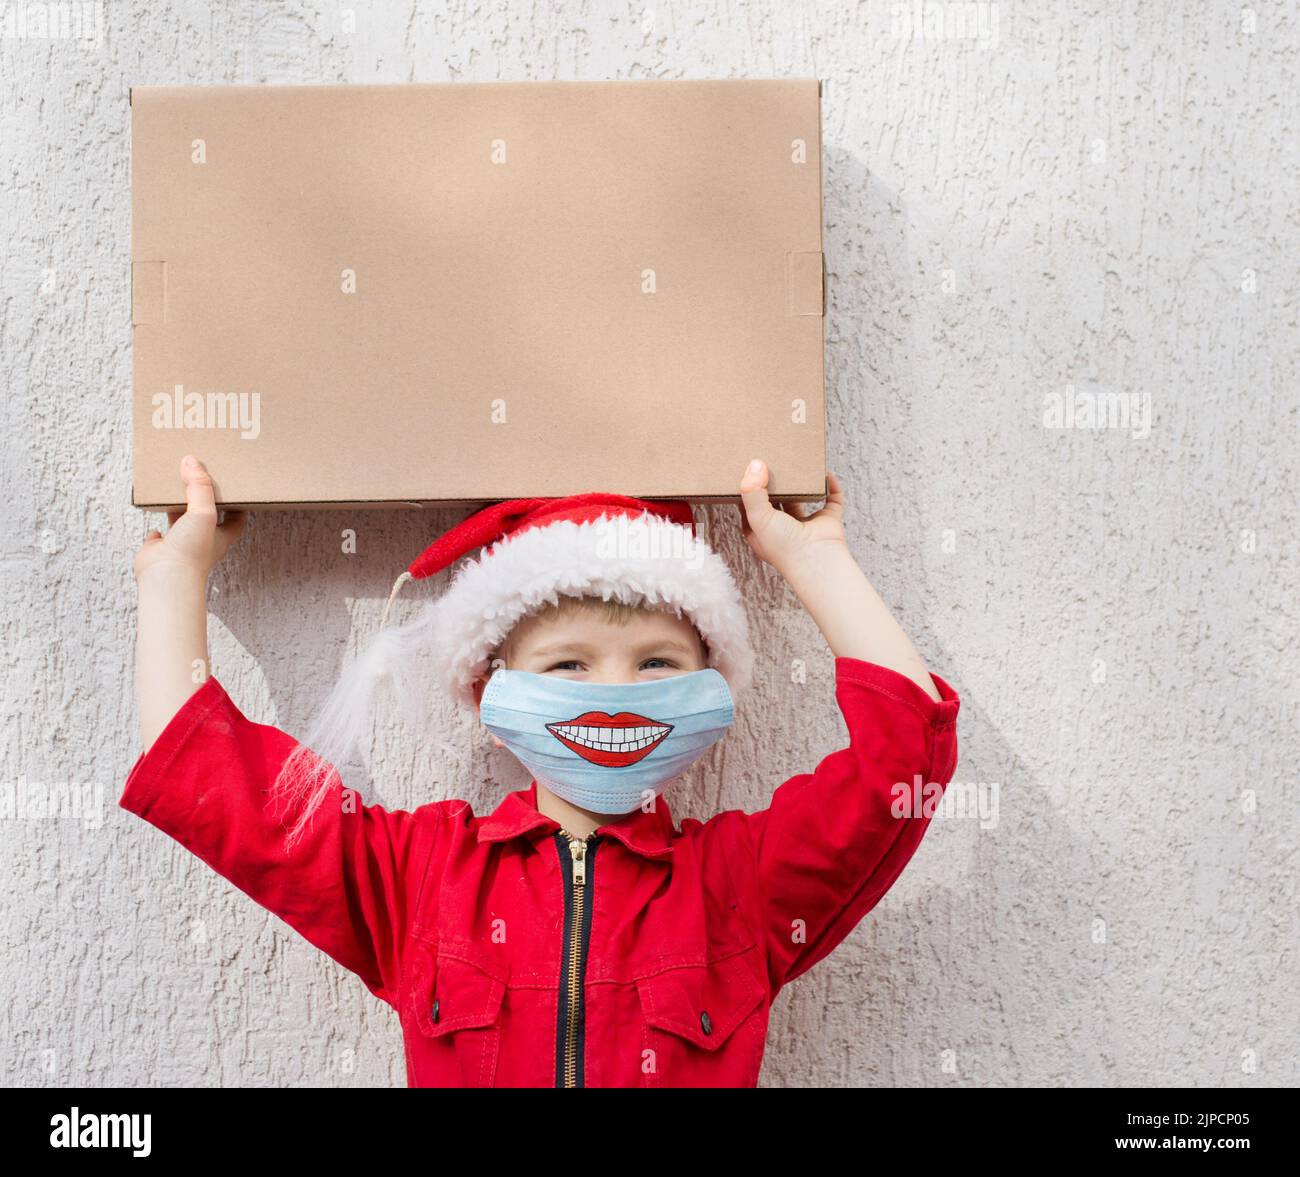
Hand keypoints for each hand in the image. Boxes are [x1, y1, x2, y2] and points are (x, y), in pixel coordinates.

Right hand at [133, 455, 247, 582]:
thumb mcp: (204, 511)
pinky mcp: (159, 549)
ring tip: (173, 489)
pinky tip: (155, 518)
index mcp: (221, 535)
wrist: (165, 577)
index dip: (237, 503)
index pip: (237, 517)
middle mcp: (202, 540)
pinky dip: (156, 528)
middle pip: (206, 516)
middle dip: (202, 500)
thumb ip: (199, 486)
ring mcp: (180, 545)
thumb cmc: (192, 550)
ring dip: (177, 508)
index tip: (234, 486)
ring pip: (181, 522)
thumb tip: (191, 460)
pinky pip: (158, 536)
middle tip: (198, 479)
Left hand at [738, 458, 846, 574]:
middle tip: (771, 460)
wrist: (817, 560)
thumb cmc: (783, 546)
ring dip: (800, 483)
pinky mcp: (826, 521)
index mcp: (761, 531)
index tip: (748, 468)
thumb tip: (755, 464)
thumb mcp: (758, 517)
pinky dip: (830, 486)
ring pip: (802, 498)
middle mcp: (782, 528)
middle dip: (774, 482)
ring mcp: (806, 524)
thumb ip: (752, 491)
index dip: (748, 489)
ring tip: (795, 463)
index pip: (750, 506)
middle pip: (776, 499)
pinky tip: (825, 474)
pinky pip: (831, 499)